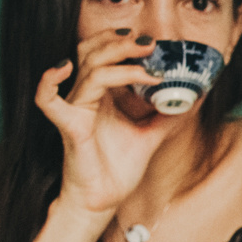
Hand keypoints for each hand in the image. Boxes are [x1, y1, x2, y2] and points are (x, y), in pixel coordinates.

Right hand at [34, 27, 186, 216]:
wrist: (102, 200)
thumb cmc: (117, 169)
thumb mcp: (150, 136)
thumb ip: (167, 117)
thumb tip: (193, 100)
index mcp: (102, 94)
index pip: (103, 53)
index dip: (122, 42)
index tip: (153, 45)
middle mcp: (86, 96)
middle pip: (95, 53)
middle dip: (121, 42)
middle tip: (149, 44)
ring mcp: (76, 109)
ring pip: (88, 70)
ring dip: (115, 58)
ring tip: (142, 58)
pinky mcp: (69, 126)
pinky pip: (48, 100)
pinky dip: (49, 81)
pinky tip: (64, 67)